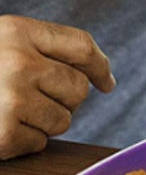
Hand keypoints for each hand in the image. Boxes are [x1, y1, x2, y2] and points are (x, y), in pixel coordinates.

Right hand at [0, 14, 114, 159]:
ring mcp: (10, 98)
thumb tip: (104, 80)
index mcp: (19, 31)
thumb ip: (44, 47)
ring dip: (44, 122)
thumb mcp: (3, 40)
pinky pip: (39, 143)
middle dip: (64, 98)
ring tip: (10, 111)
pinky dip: (23, 142)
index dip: (99, 66)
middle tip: (33, 98)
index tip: (106, 83)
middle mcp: (18, 61)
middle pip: (78, 87)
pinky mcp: (1, 134)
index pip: (81, 46)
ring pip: (64, 119)